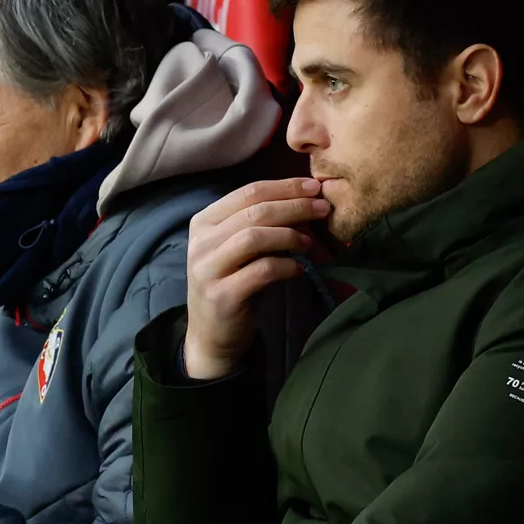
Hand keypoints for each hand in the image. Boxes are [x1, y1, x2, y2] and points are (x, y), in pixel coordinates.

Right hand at [183, 178, 327, 379]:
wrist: (212, 335)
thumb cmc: (233, 285)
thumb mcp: (241, 250)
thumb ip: (262, 225)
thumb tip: (307, 202)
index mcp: (203, 222)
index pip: (248, 192)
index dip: (285, 187)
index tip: (315, 187)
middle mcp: (201, 242)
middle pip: (254, 211)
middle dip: (294, 205)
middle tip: (323, 208)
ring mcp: (208, 268)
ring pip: (254, 236)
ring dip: (290, 235)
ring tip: (310, 241)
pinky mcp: (222, 295)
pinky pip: (262, 270)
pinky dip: (286, 265)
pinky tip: (299, 268)